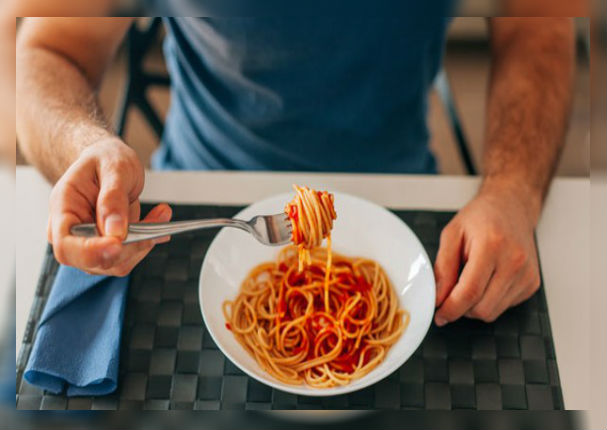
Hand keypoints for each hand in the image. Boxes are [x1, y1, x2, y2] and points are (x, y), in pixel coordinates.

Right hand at [47, 138, 171, 275]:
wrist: (109, 161)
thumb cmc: (105, 160)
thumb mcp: (114, 168)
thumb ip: (112, 198)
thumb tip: (114, 232)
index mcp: (63, 208)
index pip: (66, 245)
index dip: (90, 252)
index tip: (117, 244)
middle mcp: (72, 231)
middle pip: (91, 261)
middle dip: (126, 249)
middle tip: (152, 229)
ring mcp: (89, 243)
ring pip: (115, 263)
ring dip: (142, 244)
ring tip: (161, 213)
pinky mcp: (109, 247)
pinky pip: (128, 256)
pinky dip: (147, 241)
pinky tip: (158, 219)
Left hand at [433, 180, 541, 324]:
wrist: (511, 207)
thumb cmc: (480, 218)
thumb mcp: (452, 235)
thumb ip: (443, 268)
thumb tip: (438, 298)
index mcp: (492, 246)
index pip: (470, 292)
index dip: (451, 309)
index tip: (439, 315)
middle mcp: (514, 262)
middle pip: (482, 308)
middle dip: (461, 309)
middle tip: (450, 295)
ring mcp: (527, 274)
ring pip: (493, 312)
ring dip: (474, 307)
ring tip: (469, 282)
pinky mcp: (532, 283)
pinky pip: (504, 307)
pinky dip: (489, 301)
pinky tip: (486, 281)